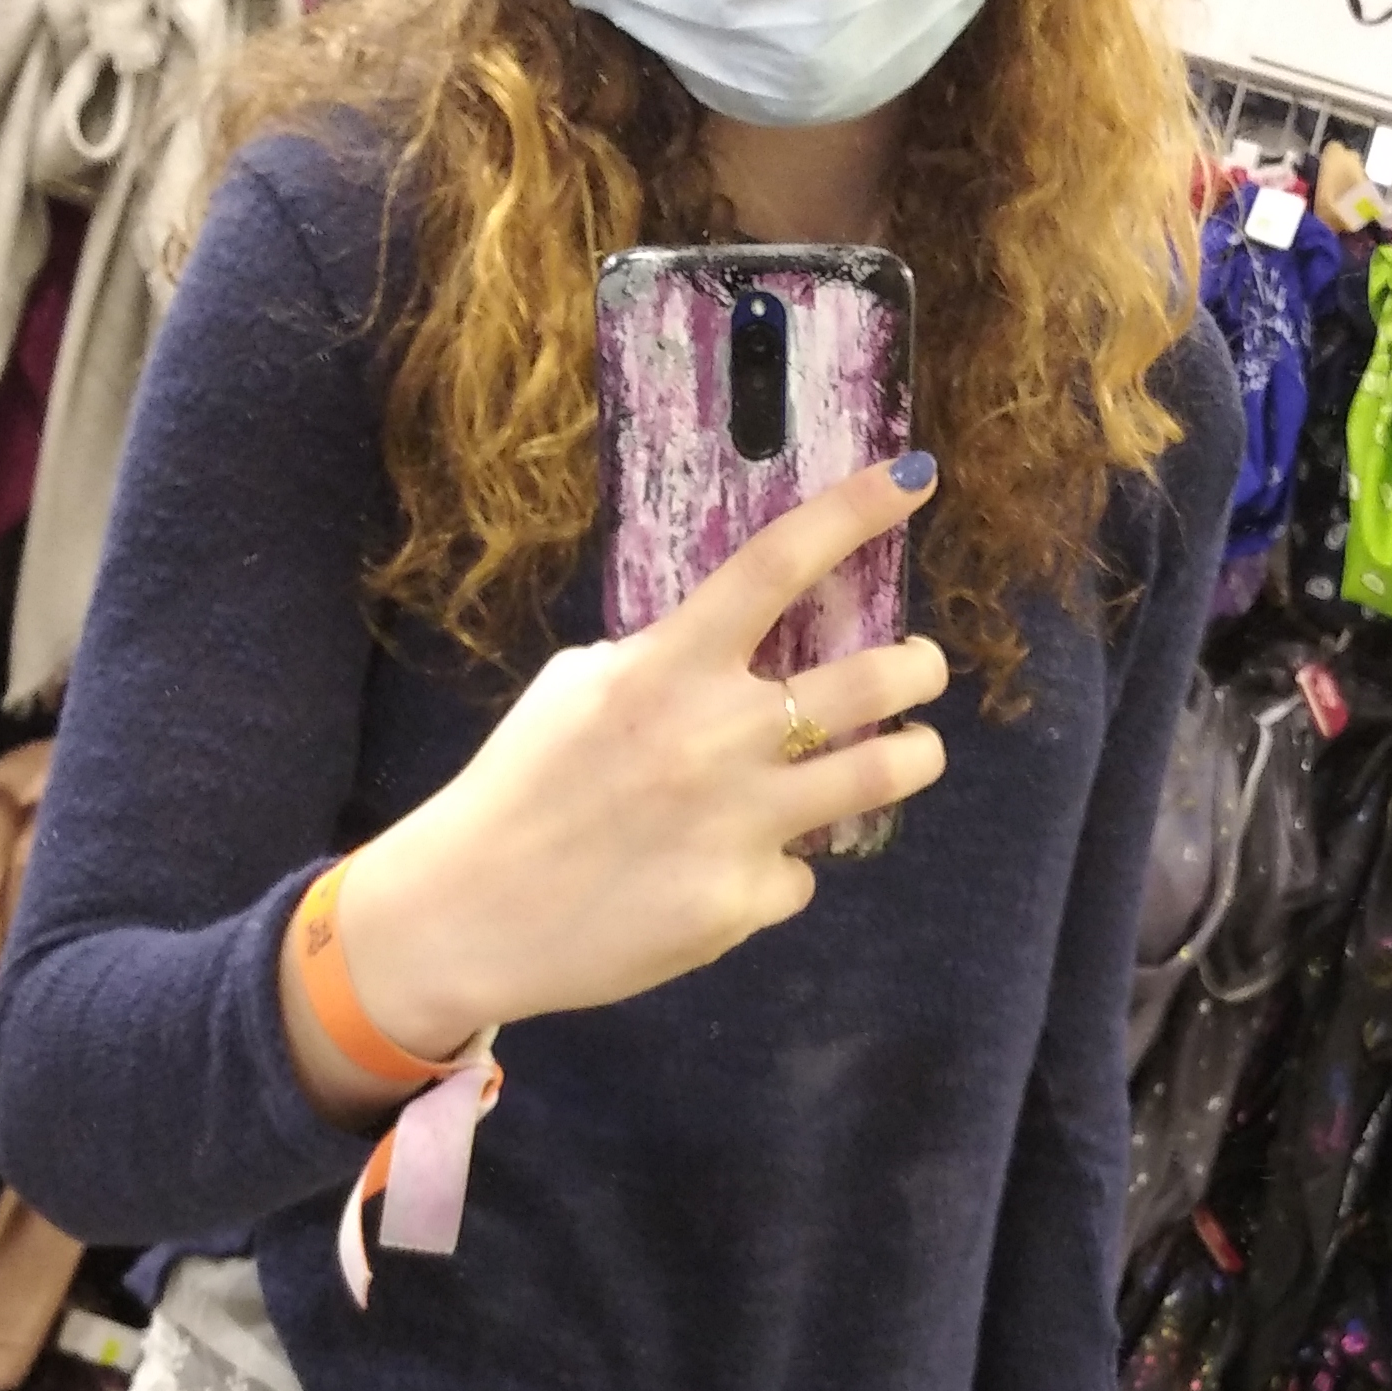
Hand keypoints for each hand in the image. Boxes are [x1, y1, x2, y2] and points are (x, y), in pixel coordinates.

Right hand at [310, 460, 947, 1079]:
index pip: (778, 564)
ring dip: (916, 756)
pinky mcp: (743, 900)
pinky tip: (731, 872)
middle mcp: (716, 735)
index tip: (913, 477)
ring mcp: (738, 822)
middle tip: (921, 668)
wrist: (469, 913)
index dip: (855, 512)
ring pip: (883, 774)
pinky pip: (802, 871)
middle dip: (921, 666)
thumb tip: (731, 648)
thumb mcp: (578, 689)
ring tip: (912, 752)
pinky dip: (782, 867)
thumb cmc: (521, 789)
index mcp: (669, 666)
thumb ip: (660, 661)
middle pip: (873, 678)